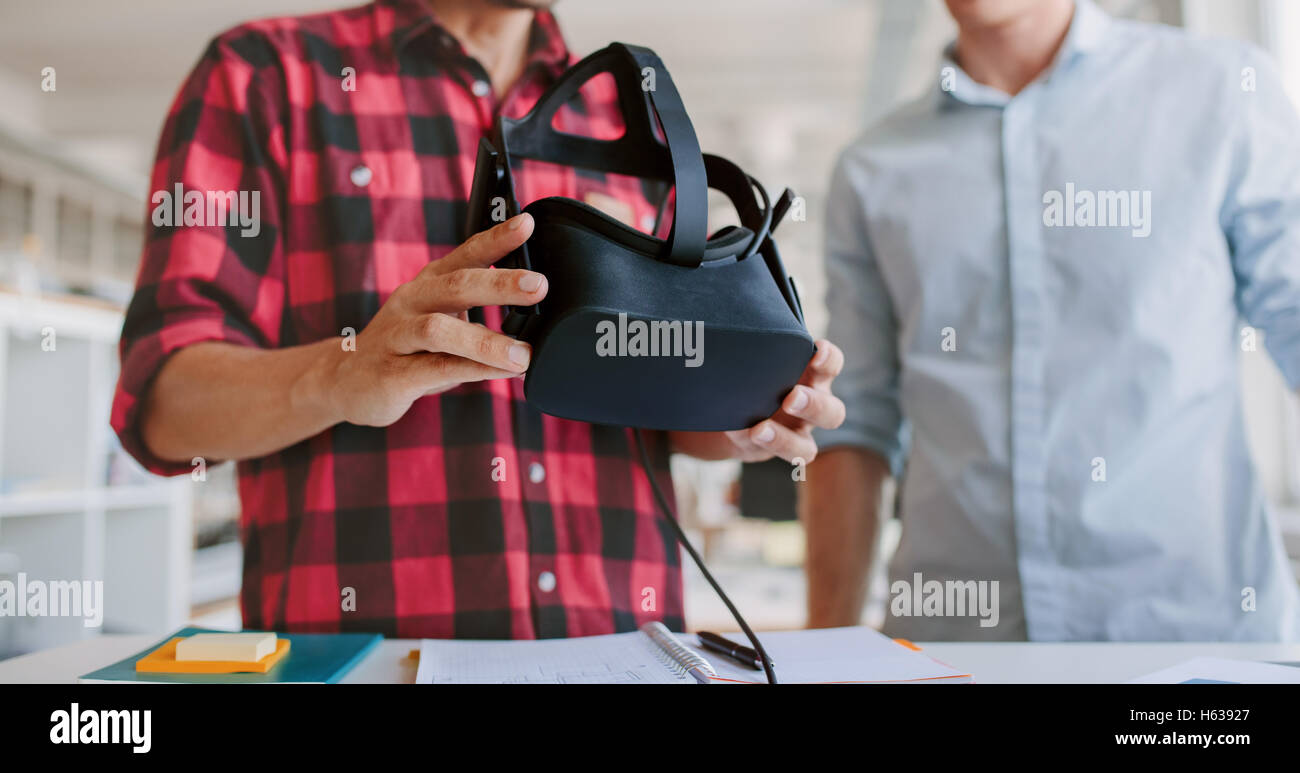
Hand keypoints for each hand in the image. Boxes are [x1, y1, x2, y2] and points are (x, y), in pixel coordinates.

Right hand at [326, 213, 546, 425]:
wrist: (345, 380)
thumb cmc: (406, 347)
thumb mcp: (440, 320)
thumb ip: (477, 314)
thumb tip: (533, 310)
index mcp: (429, 284)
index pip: (464, 254)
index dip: (495, 237)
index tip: (527, 223)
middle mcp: (412, 303)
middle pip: (455, 285)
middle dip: (499, 284)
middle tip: (539, 285)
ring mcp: (397, 336)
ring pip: (439, 330)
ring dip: (486, 341)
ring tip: (523, 354)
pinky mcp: (392, 374)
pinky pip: (435, 369)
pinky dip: (473, 371)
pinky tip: (503, 374)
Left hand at [721, 339, 844, 462]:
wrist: (742, 408)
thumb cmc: (758, 373)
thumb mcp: (761, 359)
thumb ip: (758, 353)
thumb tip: (732, 332)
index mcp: (814, 376)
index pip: (832, 364)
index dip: (829, 358)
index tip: (817, 348)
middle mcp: (814, 407)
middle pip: (832, 413)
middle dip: (813, 405)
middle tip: (792, 397)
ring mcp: (798, 435)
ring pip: (807, 448)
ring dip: (785, 439)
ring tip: (760, 429)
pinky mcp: (779, 452)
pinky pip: (782, 458)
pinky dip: (767, 447)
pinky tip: (748, 434)